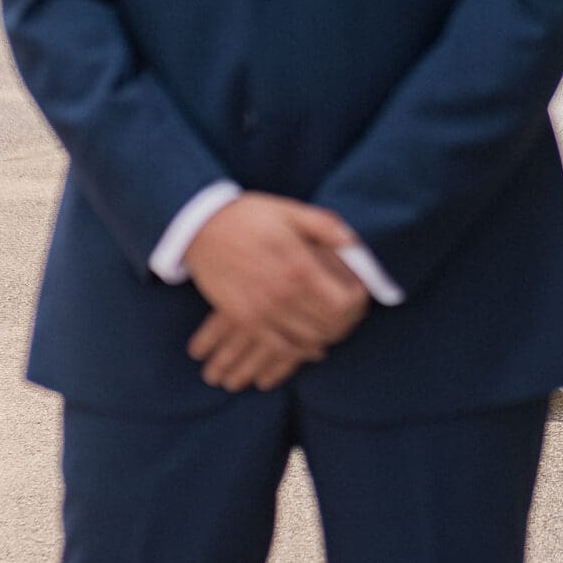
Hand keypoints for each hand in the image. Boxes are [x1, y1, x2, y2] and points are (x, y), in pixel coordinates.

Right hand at [181, 194, 369, 386]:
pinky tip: (309, 347)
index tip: (361, 297)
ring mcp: (262, 310)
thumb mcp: (290, 212)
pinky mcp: (244, 319)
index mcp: (300, 266)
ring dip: (325, 337)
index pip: (343, 303)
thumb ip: (326, 226)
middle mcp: (284, 294)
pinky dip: (298, 351)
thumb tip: (354, 244)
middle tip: (352, 316)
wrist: (201, 227)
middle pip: (329, 325)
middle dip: (346, 322)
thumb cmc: (249, 216)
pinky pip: (278, 347)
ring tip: (334, 328)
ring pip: (307, 340)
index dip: (358, 304)